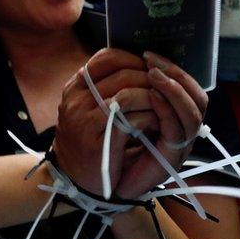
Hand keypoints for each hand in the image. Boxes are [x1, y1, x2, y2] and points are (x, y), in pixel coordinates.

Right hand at [52, 49, 157, 194]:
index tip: (150, 71)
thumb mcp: (89, 109)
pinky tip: (156, 124)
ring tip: (163, 107)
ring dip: (152, 99)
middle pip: (122, 74)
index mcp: (75, 87)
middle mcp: (76, 100)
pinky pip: (130, 120)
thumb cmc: (89, 142)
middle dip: (150, 81)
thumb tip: (140, 67)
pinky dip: (149, 119)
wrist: (75, 181)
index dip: (134, 60)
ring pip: (128, 94)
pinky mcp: (97, 141)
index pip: (107, 57)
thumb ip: (104, 88)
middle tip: (165, 91)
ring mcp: (84, 120)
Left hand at [113, 52, 207, 198]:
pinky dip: (165, 110)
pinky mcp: (170, 158)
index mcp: (176, 117)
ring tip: (152, 75)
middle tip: (151, 62)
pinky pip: (176, 130)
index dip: (174, 69)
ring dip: (173, 89)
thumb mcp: (123, 112)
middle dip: (176, 74)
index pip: (191, 88)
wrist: (100, 180)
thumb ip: (134, 90)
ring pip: (193, 113)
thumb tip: (131, 59)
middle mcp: (183, 131)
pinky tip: (150, 96)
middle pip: (198, 98)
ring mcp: (180, 145)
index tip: (148, 55)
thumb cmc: (110, 144)